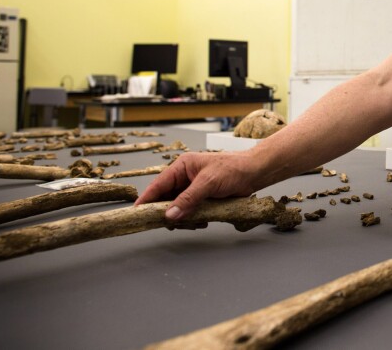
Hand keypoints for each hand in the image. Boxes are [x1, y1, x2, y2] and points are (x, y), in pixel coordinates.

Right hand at [134, 151, 265, 220]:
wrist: (255, 172)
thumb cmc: (233, 169)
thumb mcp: (208, 182)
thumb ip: (188, 199)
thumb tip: (169, 215)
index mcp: (182, 167)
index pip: (158, 185)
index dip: (147, 199)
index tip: (137, 213)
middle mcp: (185, 178)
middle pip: (166, 199)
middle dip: (169, 213)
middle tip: (174, 225)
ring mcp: (193, 189)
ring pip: (178, 208)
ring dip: (183, 219)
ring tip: (195, 222)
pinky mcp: (203, 199)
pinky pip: (190, 212)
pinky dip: (193, 219)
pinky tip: (202, 221)